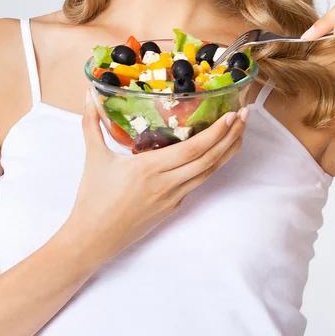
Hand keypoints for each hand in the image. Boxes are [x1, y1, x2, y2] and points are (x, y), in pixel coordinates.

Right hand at [63, 91, 246, 266]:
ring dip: (227, 151)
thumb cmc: (92, 198)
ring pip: (209, 172)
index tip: (233, 115)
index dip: (217, 132)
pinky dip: (212, 166)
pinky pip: (198, 183)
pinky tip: (218, 153)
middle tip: (246, 115)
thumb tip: (88, 94)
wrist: (91, 240)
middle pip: (209, 159)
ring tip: (241, 132)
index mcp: (150, 168)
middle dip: (231, 136)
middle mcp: (168, 184)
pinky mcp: (173, 208)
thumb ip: (91, 124)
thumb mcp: (94, 158)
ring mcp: (173, 198)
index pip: (193, 149)